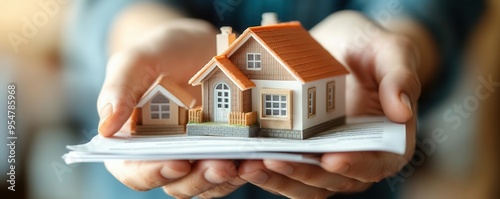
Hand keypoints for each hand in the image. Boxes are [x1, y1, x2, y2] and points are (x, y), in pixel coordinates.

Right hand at [97, 18, 246, 196]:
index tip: (177, 163)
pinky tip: (257, 158)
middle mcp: (162, 155)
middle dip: (197, 179)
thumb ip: (119, 90)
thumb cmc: (160, 52)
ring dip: (223, 179)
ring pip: (204, 183)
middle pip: (174, 184)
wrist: (197, 46)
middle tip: (221, 165)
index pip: (133, 170)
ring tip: (245, 163)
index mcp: (132, 141)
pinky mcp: (220, 151)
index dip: (152, 173)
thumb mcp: (136, 61)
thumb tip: (106, 129)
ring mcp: (194, 155)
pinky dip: (243, 169)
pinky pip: (230, 170)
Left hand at [238, 11, 420, 197]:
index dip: (356, 165)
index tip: (331, 159)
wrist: (339, 47)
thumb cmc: (369, 48)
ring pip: (305, 182)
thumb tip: (403, 111)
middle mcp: (359, 157)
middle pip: (333, 179)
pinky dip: (266, 169)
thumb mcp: (389, 50)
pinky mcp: (302, 153)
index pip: (377, 164)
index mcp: (389, 142)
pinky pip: (286, 168)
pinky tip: (244, 158)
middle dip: (303, 173)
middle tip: (274, 161)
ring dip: (278, 177)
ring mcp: (327, 158)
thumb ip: (400, 76)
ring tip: (250, 164)